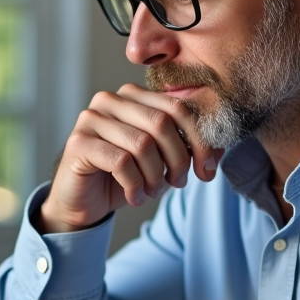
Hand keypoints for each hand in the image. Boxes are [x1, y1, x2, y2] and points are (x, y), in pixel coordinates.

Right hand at [39, 83, 223, 232]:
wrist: (82, 203)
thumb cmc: (122, 178)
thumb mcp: (161, 162)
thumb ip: (187, 148)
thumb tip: (221, 145)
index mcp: (133, 96)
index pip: (177, 107)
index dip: (199, 139)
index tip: (207, 170)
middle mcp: (110, 100)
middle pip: (161, 123)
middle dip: (178, 159)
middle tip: (178, 183)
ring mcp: (91, 119)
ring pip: (142, 144)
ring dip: (155, 176)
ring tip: (152, 192)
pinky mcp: (78, 142)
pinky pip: (120, 161)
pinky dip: (134, 185)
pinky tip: (134, 197)